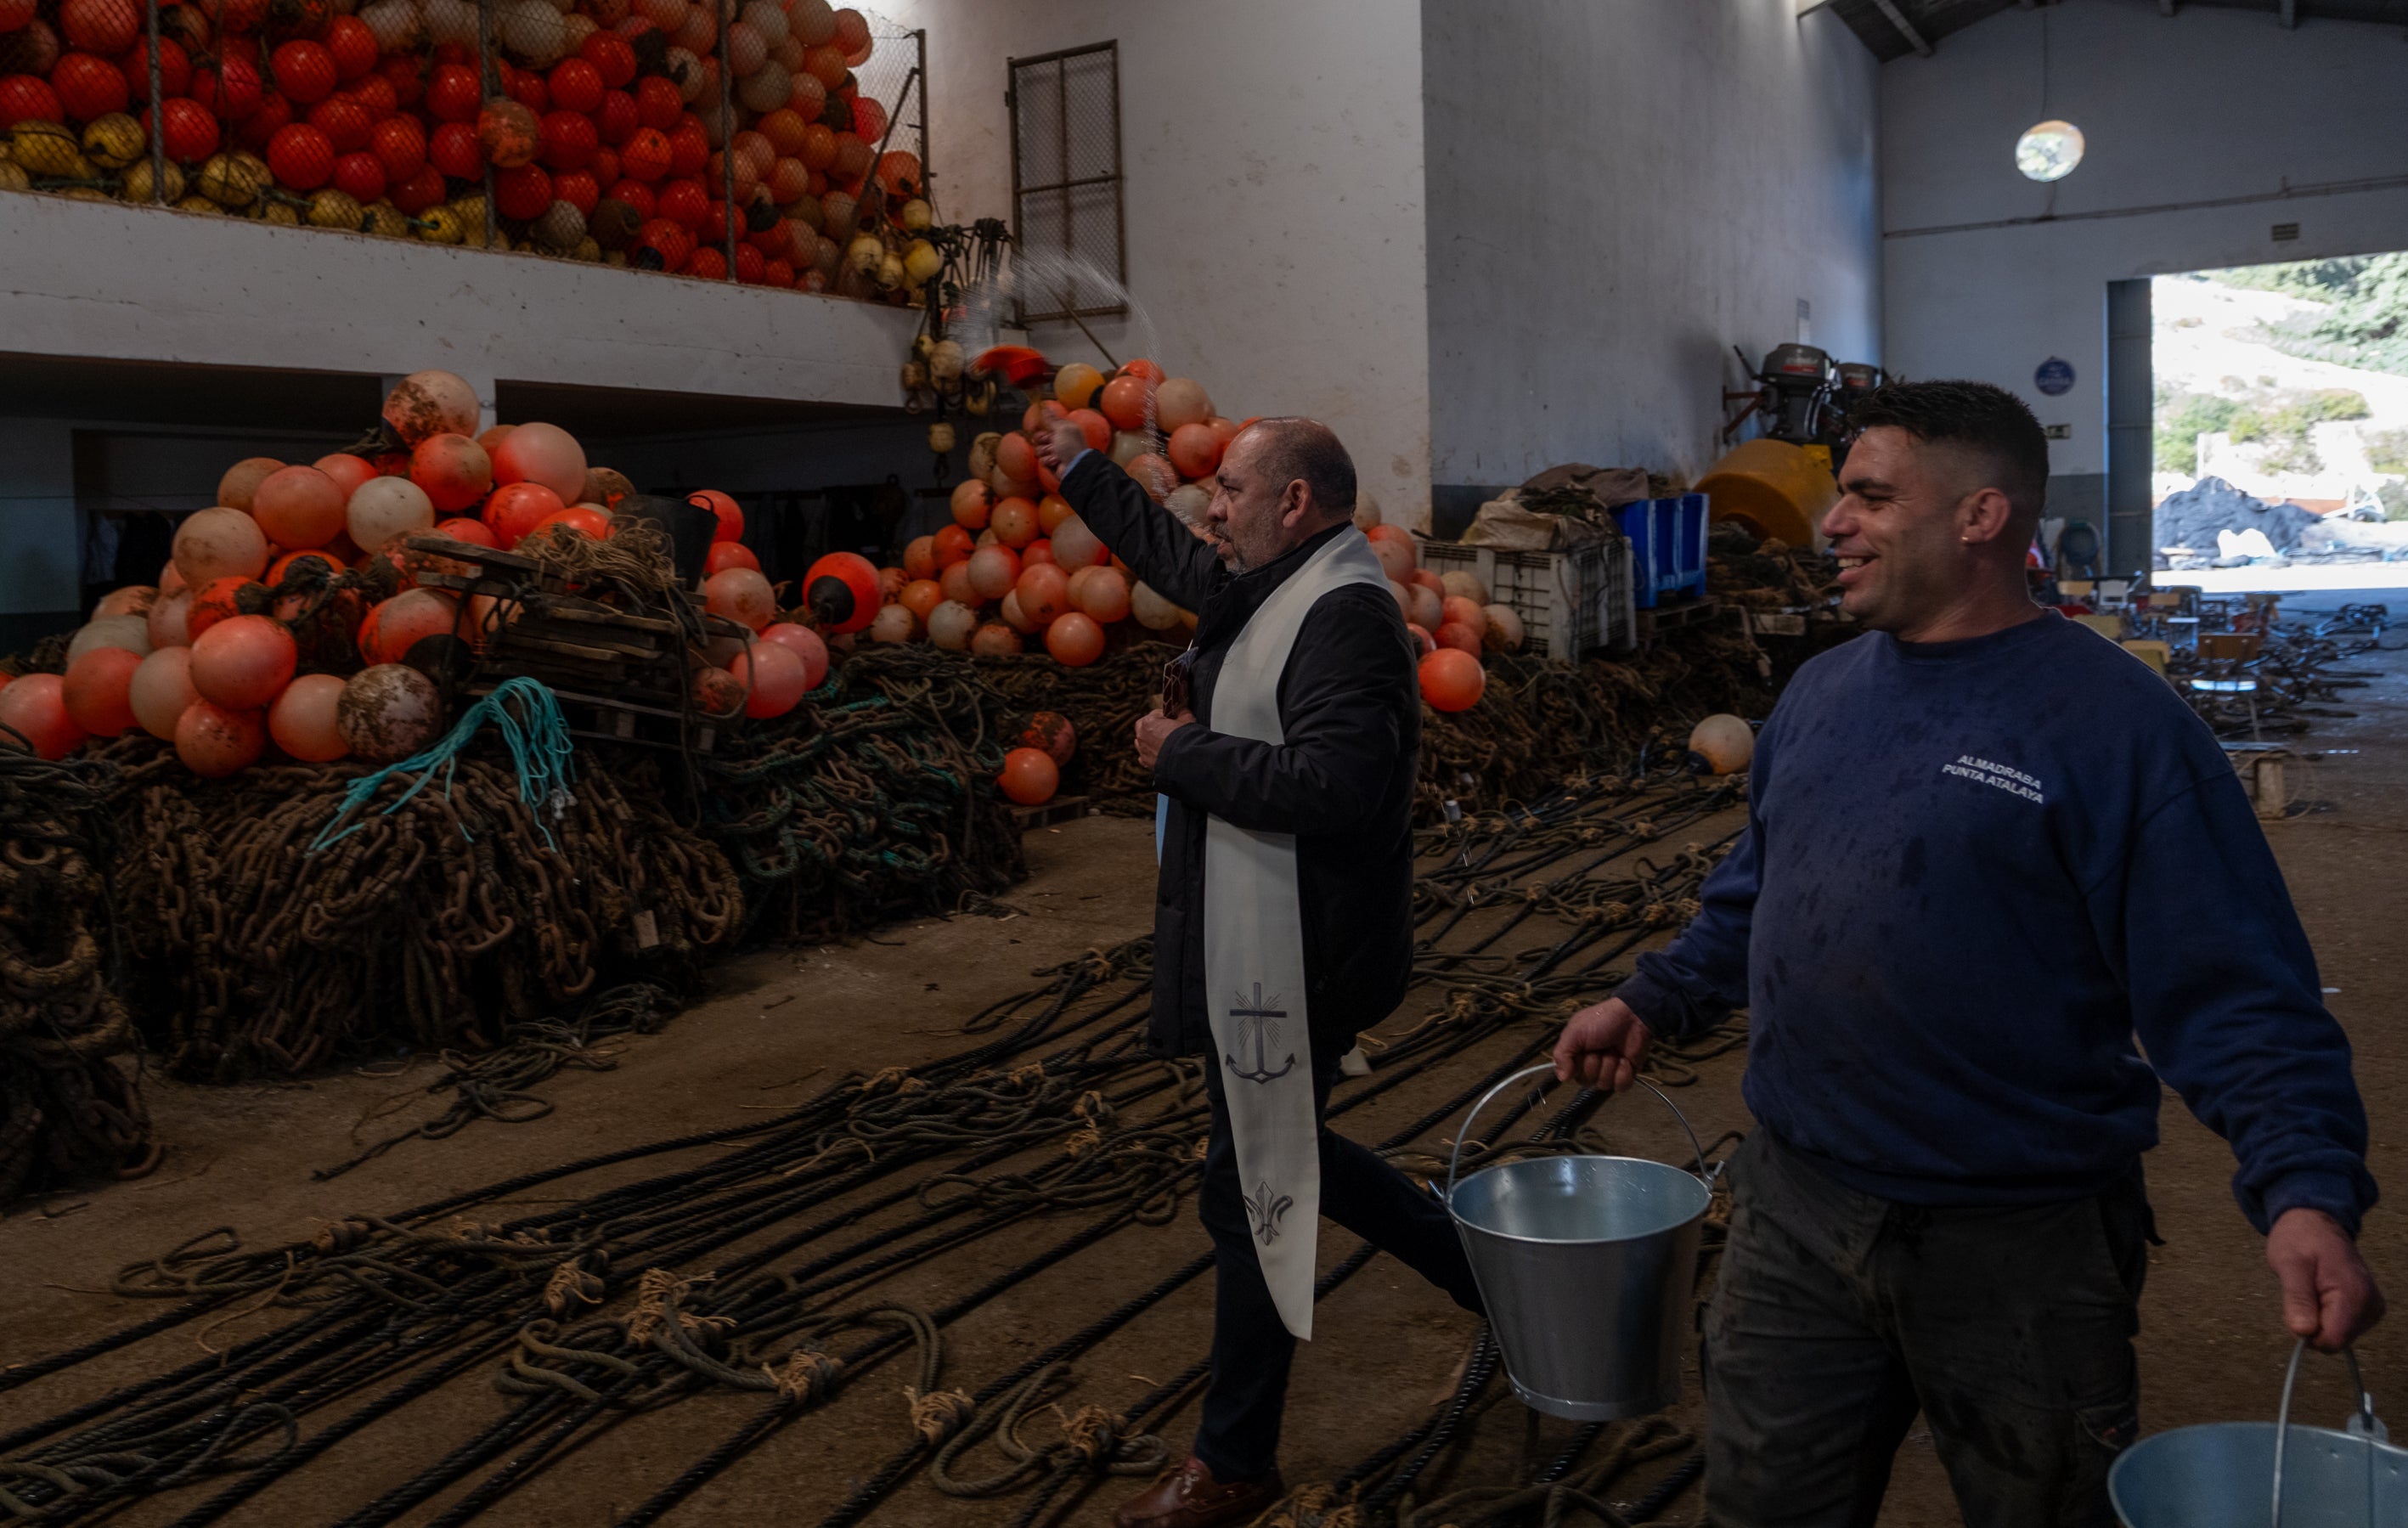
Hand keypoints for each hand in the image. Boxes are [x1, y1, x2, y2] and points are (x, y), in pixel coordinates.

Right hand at [1034, 407, 1086, 477]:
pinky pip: (1042, 460)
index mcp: (1062, 430)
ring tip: (1055, 454)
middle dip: (1042, 439)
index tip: (1034, 426)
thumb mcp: (1063, 429)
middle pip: (1039, 437)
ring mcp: (1054, 452)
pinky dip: (1048, 461)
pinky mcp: (1051, 463)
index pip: (1046, 425)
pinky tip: (1056, 462)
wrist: (1074, 466)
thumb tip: (1046, 407)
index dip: (1040, 425)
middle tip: (1049, 441)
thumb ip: (1052, 419)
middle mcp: (1058, 440)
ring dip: (1045, 451)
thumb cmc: (1071, 445)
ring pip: (1039, 449)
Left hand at [1135, 709, 1194, 769]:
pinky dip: (1150, 754)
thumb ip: (1181, 711)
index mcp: (1148, 722)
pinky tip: (1159, 754)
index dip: (1166, 716)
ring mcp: (1142, 749)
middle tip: (1167, 730)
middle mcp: (1141, 735)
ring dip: (1150, 740)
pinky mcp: (1146, 761)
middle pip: (1145, 726)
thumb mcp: (1187, 718)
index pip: (1156, 714)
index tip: (1173, 720)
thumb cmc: (1185, 737)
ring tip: (1163, 742)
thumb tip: (1181, 709)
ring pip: (1142, 741)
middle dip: (1154, 727)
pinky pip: (1144, 756)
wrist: (1186, 758)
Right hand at [1553, 996, 1650, 1091]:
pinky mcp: (1626, 1075)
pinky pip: (1620, 1087)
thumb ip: (1562, 1054)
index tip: (1584, 1052)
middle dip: (1595, 1063)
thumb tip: (1562, 1078)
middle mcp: (1591, 1066)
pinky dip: (1624, 1074)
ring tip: (1614, 1050)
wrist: (1632, 1017)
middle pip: (1587, 1081)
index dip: (1578, 1066)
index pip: (1571, 1075)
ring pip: (1603, 1085)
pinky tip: (1625, 1060)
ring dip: (1610, 1065)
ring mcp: (1609, 1071)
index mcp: (1577, 1056)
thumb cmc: (1602, 1021)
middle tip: (1602, 1047)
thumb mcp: (1575, 1031)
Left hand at [2268, 1206, 2384, 1350]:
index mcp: (2355, 1295)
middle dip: (2313, 1324)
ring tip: (2314, 1288)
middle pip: (2336, 1341)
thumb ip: (2297, 1299)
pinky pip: (2342, 1327)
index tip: (2296, 1309)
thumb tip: (2302, 1332)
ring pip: (2339, 1336)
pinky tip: (2323, 1292)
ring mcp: (2372, 1308)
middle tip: (2305, 1292)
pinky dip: (2327, 1315)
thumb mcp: (2289, 1265)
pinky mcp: (2368, 1309)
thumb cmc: (2300, 1239)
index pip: (2333, 1341)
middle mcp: (2371, 1305)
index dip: (2308, 1333)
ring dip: (2319, 1318)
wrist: (2316, 1223)